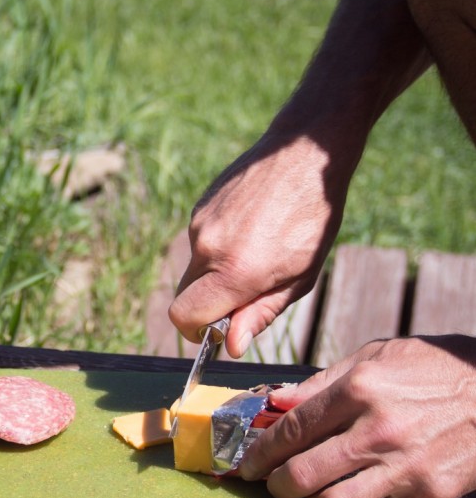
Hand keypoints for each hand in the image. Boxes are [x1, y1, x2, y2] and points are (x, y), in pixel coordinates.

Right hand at [168, 132, 350, 356]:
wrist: (306, 152)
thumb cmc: (313, 218)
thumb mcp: (299, 278)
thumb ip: (260, 313)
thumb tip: (231, 346)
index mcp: (234, 272)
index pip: (184, 317)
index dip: (198, 331)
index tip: (220, 328)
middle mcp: (207, 248)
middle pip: (184, 296)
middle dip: (206, 305)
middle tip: (245, 292)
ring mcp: (199, 224)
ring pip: (194, 268)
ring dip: (216, 271)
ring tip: (258, 248)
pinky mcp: (199, 207)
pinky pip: (200, 242)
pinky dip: (219, 246)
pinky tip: (251, 227)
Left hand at [239, 335, 475, 497]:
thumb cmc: (430, 368)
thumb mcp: (374, 357)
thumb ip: (320, 383)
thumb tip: (275, 402)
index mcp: (358, 391)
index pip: (290, 430)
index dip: (260, 452)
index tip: (247, 464)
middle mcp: (377, 431)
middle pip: (302, 476)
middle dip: (276, 487)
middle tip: (273, 486)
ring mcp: (406, 467)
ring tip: (313, 496)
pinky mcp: (431, 495)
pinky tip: (366, 495)